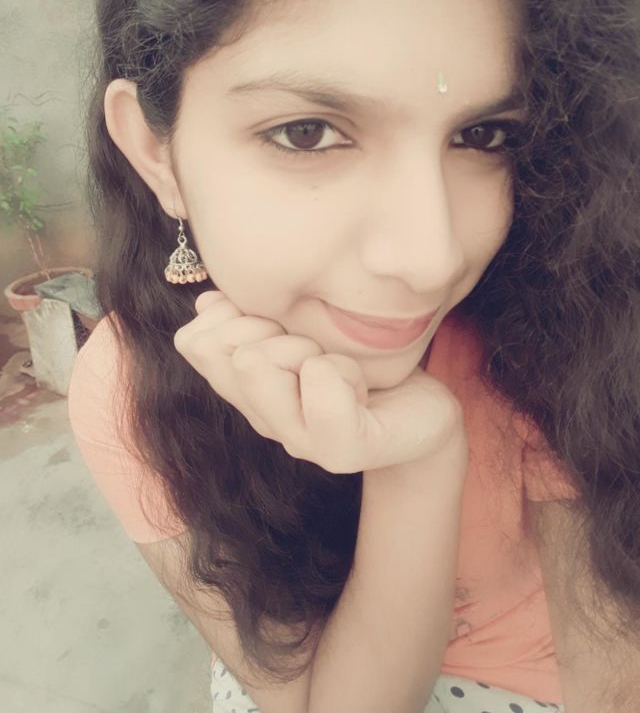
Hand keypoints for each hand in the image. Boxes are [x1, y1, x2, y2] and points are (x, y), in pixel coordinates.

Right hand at [173, 290, 466, 473]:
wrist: (422, 414)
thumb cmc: (362, 364)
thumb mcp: (304, 331)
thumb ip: (252, 320)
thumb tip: (207, 303)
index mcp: (249, 389)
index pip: (194, 342)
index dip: (229, 315)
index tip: (277, 322)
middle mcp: (264, 420)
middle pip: (226, 351)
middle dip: (273, 329)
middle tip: (315, 347)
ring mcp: (299, 441)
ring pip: (258, 362)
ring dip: (307, 348)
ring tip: (337, 365)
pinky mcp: (341, 450)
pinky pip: (320, 382)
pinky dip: (344, 369)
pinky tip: (361, 386)